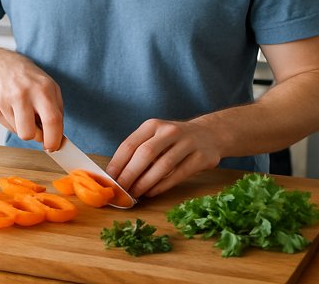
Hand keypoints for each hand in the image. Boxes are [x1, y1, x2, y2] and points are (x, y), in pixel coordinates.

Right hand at [0, 49, 63, 150]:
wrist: (3, 66)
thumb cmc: (31, 81)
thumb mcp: (51, 89)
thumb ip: (57, 113)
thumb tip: (58, 139)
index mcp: (43, 89)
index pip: (51, 121)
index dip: (53, 139)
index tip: (53, 147)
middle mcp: (23, 93)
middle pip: (29, 134)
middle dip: (36, 137)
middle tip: (38, 129)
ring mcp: (5, 98)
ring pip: (18, 132)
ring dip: (24, 127)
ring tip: (24, 112)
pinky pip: (6, 126)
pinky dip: (13, 122)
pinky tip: (13, 109)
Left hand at [105, 118, 222, 197]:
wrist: (209, 134)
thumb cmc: (174, 140)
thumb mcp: (155, 137)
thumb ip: (138, 152)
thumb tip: (116, 175)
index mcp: (153, 125)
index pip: (130, 144)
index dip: (117, 163)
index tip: (109, 180)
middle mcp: (170, 131)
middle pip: (145, 154)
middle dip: (130, 174)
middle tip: (121, 190)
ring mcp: (188, 142)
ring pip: (163, 165)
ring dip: (146, 183)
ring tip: (135, 194)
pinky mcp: (201, 157)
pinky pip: (178, 174)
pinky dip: (162, 186)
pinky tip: (151, 193)